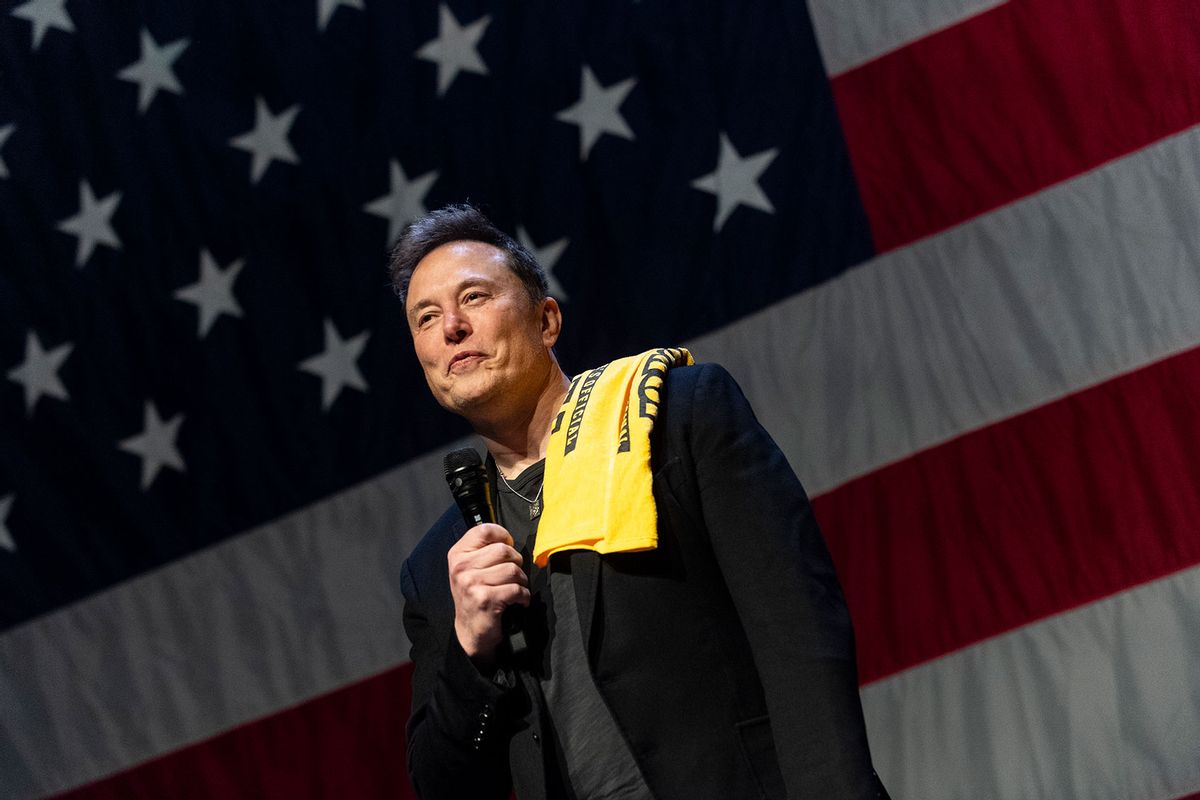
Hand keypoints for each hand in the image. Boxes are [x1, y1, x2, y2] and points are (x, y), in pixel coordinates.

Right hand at [448, 523, 529, 664]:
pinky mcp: (485, 599)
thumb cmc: (475, 596)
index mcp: (457, 555)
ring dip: (521, 581)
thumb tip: (507, 538)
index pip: (485, 530)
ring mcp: (471, 583)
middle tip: (511, 575)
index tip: (507, 546)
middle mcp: (461, 567)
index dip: (503, 536)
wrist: (470, 631)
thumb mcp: (470, 569)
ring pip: (513, 569)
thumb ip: (483, 550)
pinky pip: (516, 589)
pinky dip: (523, 596)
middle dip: (515, 562)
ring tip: (513, 588)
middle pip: (504, 550)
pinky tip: (517, 600)